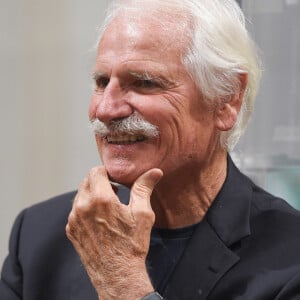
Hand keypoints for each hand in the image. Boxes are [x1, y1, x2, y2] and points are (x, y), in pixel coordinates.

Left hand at [66, 166, 162, 299]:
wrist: (117, 274)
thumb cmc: (131, 244)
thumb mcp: (142, 214)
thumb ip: (144, 188)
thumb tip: (155, 172)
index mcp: (100, 199)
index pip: (96, 171)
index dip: (107, 172)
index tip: (115, 180)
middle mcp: (83, 207)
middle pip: (86, 181)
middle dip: (99, 182)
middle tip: (114, 191)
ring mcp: (74, 219)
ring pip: (80, 195)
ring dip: (92, 194)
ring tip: (107, 205)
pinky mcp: (71, 230)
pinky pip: (75, 210)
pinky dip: (85, 208)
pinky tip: (99, 218)